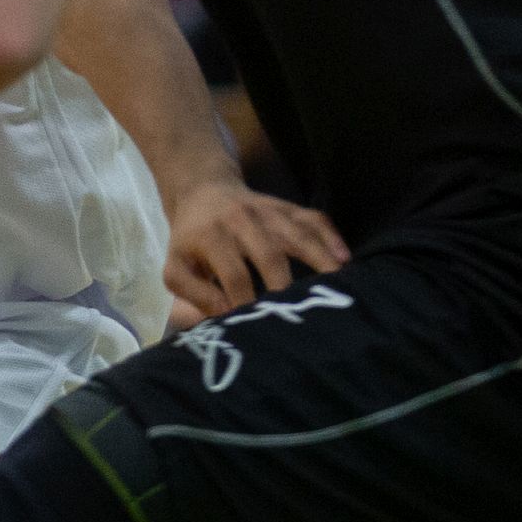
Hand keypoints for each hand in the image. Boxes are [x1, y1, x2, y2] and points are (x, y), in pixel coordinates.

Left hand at [161, 179, 347, 318]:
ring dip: (320, 262)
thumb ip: (193, 296)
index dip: (246, 303)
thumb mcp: (176, 268)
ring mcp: (268, 211)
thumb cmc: (191, 241)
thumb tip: (223, 318)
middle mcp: (242, 220)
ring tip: (338, 290)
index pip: (234, 274)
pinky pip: (313, 219)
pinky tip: (345, 259)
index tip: (258, 329)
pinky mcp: (287, 207)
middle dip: (285, 288)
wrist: (202, 191)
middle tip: (300, 319)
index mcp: (211, 236)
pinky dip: (331, 237)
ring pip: (298, 234)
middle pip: (269, 254)